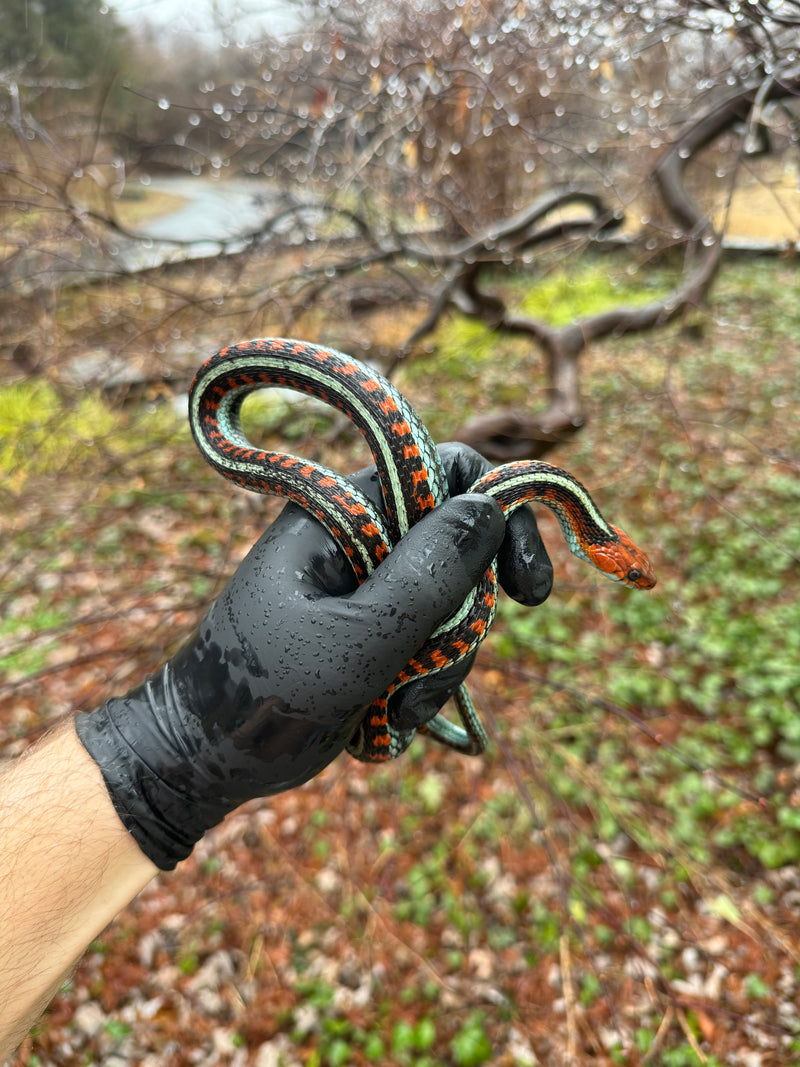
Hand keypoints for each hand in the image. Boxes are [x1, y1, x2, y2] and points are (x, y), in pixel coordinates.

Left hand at [76, 444, 551, 869]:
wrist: (203, 757)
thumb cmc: (264, 693)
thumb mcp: (356, 638)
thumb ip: (427, 575)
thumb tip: (490, 507)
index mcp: (345, 514)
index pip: (446, 473)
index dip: (499, 517)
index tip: (527, 588)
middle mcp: (360, 540)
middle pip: (460, 553)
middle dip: (460, 620)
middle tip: (428, 671)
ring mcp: (365, 587)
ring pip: (450, 608)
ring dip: (437, 667)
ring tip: (391, 708)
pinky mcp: (368, 632)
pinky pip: (426, 646)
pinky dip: (418, 686)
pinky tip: (384, 720)